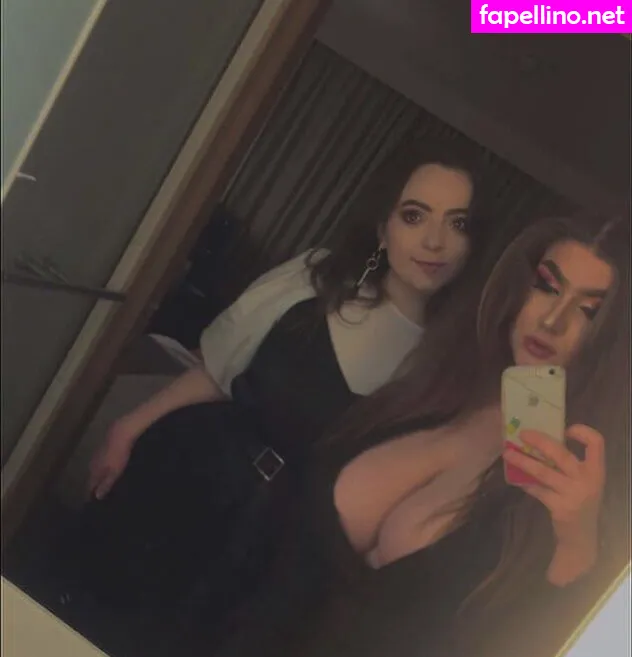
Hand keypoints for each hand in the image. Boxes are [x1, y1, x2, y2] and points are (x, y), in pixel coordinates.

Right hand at [88, 419, 136, 499]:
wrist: (121, 432)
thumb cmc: (119, 454)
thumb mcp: (114, 472)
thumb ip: (106, 483)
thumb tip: (97, 496)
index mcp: (95, 470)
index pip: (90, 485)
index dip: (91, 493)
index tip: (91, 500)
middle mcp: (93, 463)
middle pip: (91, 476)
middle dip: (94, 484)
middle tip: (98, 492)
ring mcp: (97, 454)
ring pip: (95, 467)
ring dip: (98, 475)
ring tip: (103, 481)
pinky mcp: (104, 447)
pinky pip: (101, 460)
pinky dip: (103, 466)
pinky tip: (108, 466)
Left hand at [502, 425, 604, 579]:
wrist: (582, 538)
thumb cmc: (580, 501)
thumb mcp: (583, 481)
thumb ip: (569, 464)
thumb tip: (540, 441)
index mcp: (596, 470)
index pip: (597, 444)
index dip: (583, 432)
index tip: (565, 429)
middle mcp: (588, 480)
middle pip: (561, 454)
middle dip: (539, 441)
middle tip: (522, 434)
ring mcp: (574, 494)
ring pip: (543, 471)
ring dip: (523, 461)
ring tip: (507, 453)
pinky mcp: (560, 507)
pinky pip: (537, 490)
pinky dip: (525, 483)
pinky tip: (515, 478)